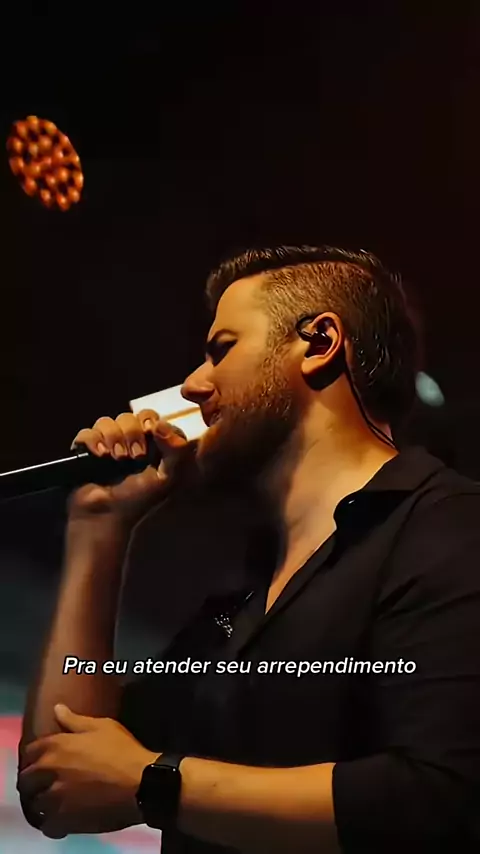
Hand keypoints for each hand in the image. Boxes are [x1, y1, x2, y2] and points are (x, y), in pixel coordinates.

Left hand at [17, 704, 158, 837]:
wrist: (141, 783)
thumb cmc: (123, 750)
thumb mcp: (103, 727)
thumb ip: (75, 720)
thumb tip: (57, 709)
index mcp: (57, 745)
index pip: (30, 750)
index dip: (36, 754)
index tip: (43, 758)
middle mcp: (50, 770)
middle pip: (27, 778)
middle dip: (33, 779)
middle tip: (45, 780)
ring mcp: (56, 796)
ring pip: (36, 802)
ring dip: (42, 800)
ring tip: (54, 799)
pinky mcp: (65, 819)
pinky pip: (48, 824)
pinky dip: (51, 821)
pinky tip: (62, 816)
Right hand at [68, 409, 195, 527]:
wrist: (106, 517)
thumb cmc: (138, 500)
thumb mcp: (167, 478)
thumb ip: (177, 451)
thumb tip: (161, 425)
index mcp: (150, 445)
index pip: (151, 418)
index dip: (151, 422)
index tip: (151, 433)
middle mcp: (127, 441)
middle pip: (129, 416)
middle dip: (132, 432)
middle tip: (135, 456)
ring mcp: (105, 444)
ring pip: (107, 421)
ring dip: (113, 437)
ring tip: (116, 459)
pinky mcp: (85, 450)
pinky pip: (87, 432)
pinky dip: (93, 441)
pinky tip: (100, 456)